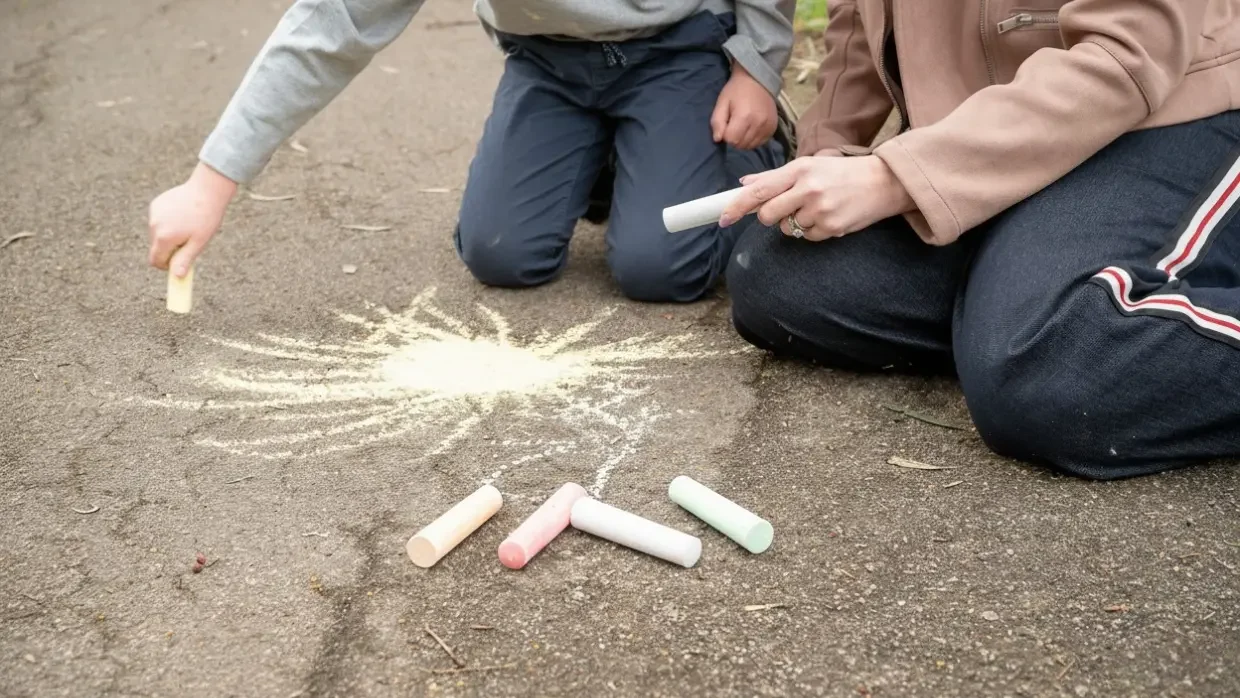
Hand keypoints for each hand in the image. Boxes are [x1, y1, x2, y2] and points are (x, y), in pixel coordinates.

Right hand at [148, 162, 236, 276]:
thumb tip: (176, 277)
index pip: (155, 261)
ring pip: (158, 234)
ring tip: (188, 226)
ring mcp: (153, 213)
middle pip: (156, 248)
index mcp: (163, 237)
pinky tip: (183, 214)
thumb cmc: (206, 217)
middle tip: (189, 242)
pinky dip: (168, 222)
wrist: (207, 190)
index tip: (178, 263)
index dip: (166, 266)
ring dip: (169, 235)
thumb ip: (185, 260)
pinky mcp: (156, 204)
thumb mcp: (198, 243)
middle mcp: (154, 225)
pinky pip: (159, 221)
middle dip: (170, 249)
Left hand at [710, 64, 776, 150]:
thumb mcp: (722, 102)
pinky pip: (760, 143)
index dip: (725, 135)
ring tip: (742, 126)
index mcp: (744, 117)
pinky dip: (753, 139)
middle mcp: (758, 124)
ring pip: (750, 146)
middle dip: (734, 138)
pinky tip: (751, 128)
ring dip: (743, 140)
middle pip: (741, 145)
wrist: (757, 79)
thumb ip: (717, 122)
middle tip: (734, 125)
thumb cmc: (736, 90)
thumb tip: (718, 139)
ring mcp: (768, 127)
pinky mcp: (773, 128)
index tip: (726, 125)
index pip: (731, 140)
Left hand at [718, 155, 914, 239]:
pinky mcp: (831, 227)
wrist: (883, 182)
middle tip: (787, 209)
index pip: (758, 191)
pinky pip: (806, 237)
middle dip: (769, 217)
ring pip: (786, 228)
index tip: (722, 218)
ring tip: (817, 208)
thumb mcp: (809, 166)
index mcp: (799, 169)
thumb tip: (745, 184)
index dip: (736, 207)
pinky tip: (828, 217)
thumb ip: (775, 177)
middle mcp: (808, 188)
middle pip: (767, 215)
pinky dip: (812, 231)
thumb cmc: (842, 173)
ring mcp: (820, 209)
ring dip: (795, 222)